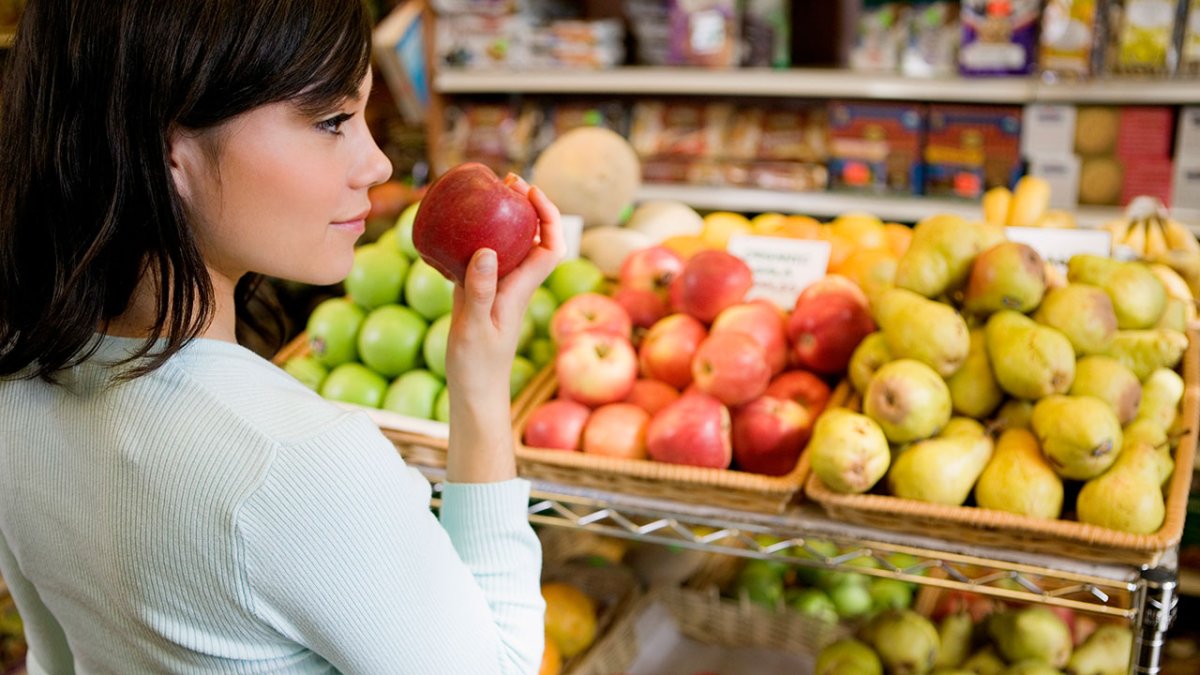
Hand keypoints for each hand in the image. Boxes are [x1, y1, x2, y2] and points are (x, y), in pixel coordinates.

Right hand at [443, 175, 563, 482]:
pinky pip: (482, 259)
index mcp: (520, 289)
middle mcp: (514, 285)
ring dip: (503, 220)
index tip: (530, 192)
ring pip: (509, 246)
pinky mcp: (478, 296)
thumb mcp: (474, 327)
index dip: (548, 215)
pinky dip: (475, 239)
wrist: (474, 395)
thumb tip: (488, 250)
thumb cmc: (478, 367)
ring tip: (486, 195)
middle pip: (533, 238)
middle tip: (507, 182)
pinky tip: (456, 230)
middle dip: (526, 207)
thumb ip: (479, 290)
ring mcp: (497, 290)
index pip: (550, 245)